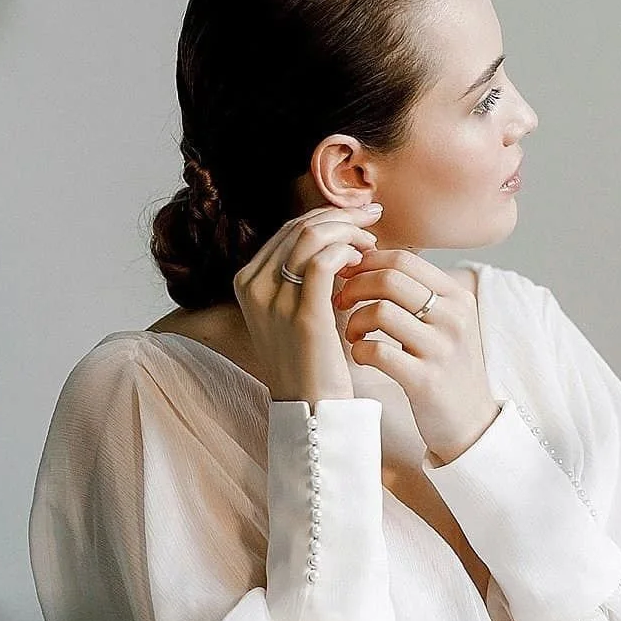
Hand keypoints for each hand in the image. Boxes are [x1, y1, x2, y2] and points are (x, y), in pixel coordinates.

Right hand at [234, 203, 382, 404]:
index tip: (358, 216)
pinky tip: (361, 263)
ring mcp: (274, 300)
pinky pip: (325, 262)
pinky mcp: (302, 315)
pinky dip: (347, 252)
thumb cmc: (311, 356)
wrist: (310, 405)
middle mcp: (254, 286)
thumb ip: (302, 273)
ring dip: (349, 232)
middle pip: (300, 226)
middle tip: (373, 218)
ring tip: (371, 244)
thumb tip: (337, 235)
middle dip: (342, 216)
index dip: (326, 215)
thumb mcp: (293, 308)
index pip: (288, 228)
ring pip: (312, 236)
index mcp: (247, 281)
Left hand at [333, 247, 500, 464]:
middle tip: (342, 303)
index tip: (349, 277)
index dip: (366, 263)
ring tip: (353, 334)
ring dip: (354, 320)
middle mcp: (454, 318)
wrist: (471, 423)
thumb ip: (419, 293)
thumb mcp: (446, 323)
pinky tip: (361, 356)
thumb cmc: (447, 368)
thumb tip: (371, 259)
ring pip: (380, 311)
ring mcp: (441, 349)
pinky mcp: (426, 380)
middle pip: (388, 279)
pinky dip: (359, 350)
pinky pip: (378, 351)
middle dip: (354, 287)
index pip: (402, 259)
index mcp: (457, 297)